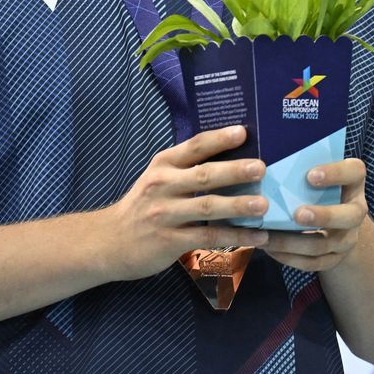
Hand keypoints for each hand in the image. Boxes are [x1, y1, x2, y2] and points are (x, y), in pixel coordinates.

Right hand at [102, 125, 271, 280]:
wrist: (109, 241)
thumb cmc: (144, 205)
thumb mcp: (158, 178)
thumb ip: (187, 168)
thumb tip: (236, 156)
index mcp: (163, 164)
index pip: (194, 146)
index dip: (219, 139)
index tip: (243, 132)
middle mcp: (163, 185)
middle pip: (204, 175)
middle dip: (234, 171)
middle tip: (261, 168)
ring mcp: (165, 213)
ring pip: (207, 207)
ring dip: (238, 205)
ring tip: (263, 205)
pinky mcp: (169, 240)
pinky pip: (208, 236)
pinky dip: (235, 235)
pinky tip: (258, 235)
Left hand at [262, 158, 369, 271]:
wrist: (338, 224)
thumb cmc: (318, 189)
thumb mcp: (318, 174)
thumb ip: (302, 165)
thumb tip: (265, 150)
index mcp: (353, 182)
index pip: (354, 172)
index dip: (336, 173)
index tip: (310, 175)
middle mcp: (356, 210)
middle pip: (349, 216)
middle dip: (324, 216)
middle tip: (298, 214)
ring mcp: (347, 237)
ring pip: (325, 244)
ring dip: (294, 242)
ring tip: (267, 237)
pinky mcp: (334, 258)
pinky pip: (313, 263)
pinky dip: (290, 258)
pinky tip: (269, 249)